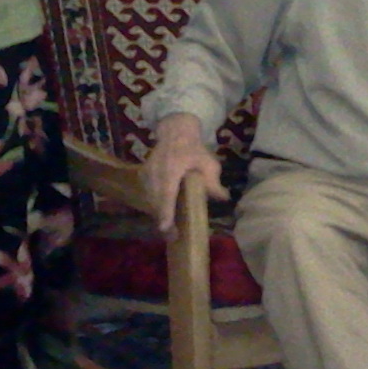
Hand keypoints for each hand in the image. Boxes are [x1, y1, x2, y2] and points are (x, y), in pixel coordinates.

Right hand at [141, 115, 227, 237]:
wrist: (174, 132)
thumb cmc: (193, 148)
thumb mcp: (208, 163)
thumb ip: (213, 181)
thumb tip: (224, 198)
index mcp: (170, 171)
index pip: (166, 195)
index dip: (165, 213)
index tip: (165, 228)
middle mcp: (155, 174)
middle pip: (156, 202)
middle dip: (163, 220)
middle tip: (173, 236)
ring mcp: (146, 174)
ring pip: (150, 199)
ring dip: (159, 213)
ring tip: (169, 229)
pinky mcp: (143, 175)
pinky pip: (148, 194)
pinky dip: (155, 204)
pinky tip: (164, 212)